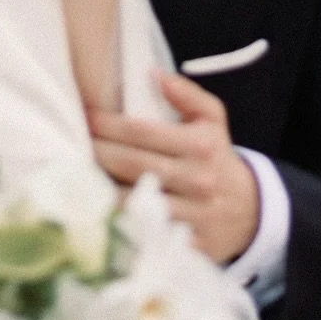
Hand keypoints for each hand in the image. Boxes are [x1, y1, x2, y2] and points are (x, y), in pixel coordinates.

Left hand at [87, 70, 260, 265]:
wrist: (249, 211)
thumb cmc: (216, 156)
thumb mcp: (213, 119)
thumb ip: (188, 94)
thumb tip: (154, 74)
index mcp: (201, 146)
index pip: (142, 132)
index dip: (108, 124)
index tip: (84, 116)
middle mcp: (198, 180)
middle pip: (131, 165)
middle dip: (96, 152)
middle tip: (70, 142)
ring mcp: (192, 216)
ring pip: (133, 201)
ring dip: (100, 188)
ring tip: (75, 174)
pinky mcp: (187, 245)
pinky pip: (143, 233)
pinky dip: (117, 222)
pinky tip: (96, 210)